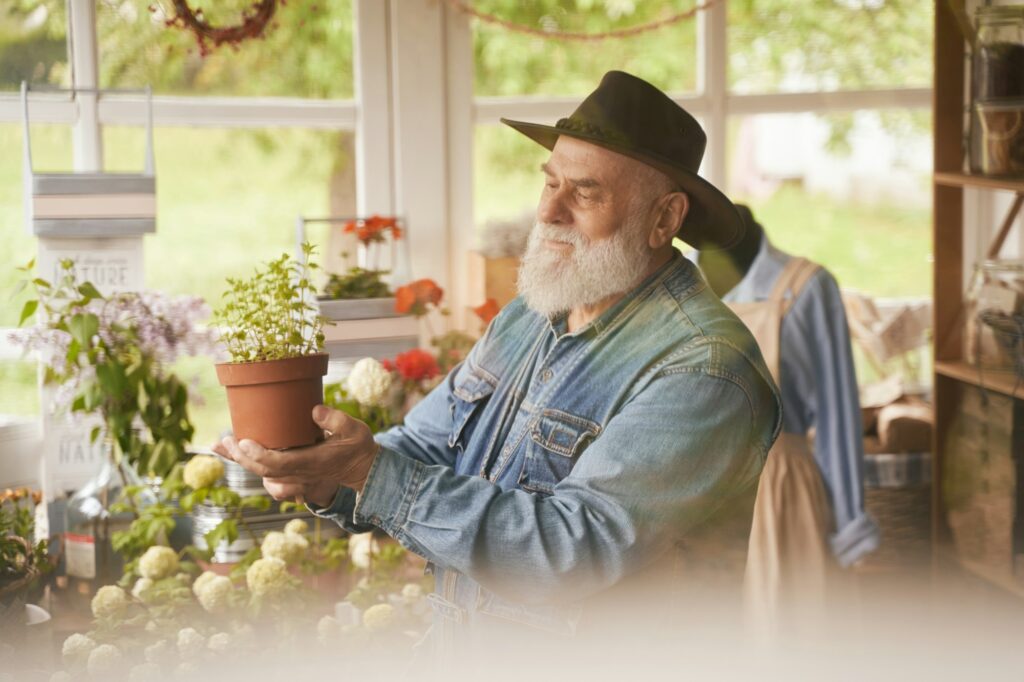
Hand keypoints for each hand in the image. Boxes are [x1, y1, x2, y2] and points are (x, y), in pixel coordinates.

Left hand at [212, 405, 379, 506]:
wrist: (361, 469)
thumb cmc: (356, 446)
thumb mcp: (354, 429)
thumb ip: (336, 420)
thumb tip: (314, 410)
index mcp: (314, 462)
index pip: (281, 463)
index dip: (259, 455)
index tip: (243, 441)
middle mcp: (301, 473)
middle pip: (265, 472)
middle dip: (242, 458)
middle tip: (224, 441)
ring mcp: (297, 477)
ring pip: (263, 476)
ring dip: (242, 462)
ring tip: (223, 445)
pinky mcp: (293, 475)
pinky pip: (268, 475)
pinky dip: (252, 466)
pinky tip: (239, 454)